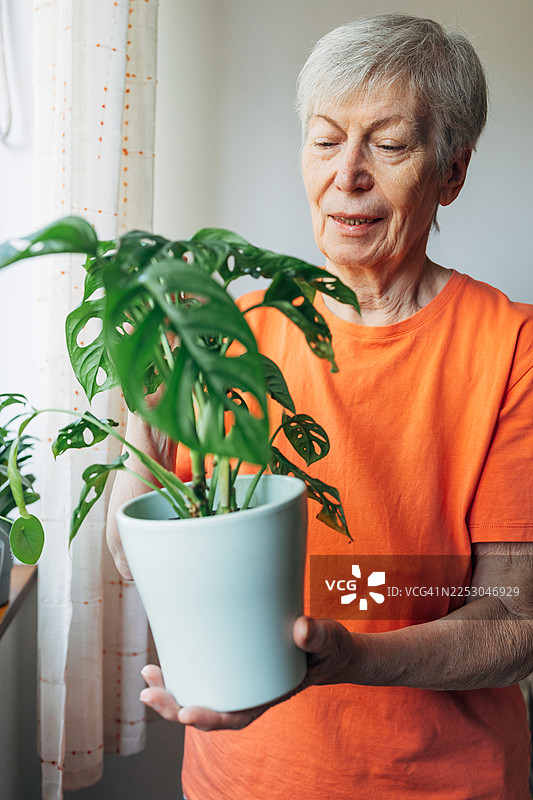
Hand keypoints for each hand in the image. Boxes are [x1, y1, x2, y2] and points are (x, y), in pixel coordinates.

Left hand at [139, 617, 356, 730]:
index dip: (210, 719)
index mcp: (270, 695)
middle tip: (148, 694)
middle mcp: (250, 693)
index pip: (237, 717)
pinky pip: (204, 674)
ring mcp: (240, 680)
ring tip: (147, 676)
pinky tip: (162, 661)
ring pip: (200, 694)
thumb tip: (301, 627)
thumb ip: (318, 636)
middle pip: (209, 710)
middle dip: (175, 707)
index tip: (187, 713)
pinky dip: (182, 670)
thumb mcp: (330, 641)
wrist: (330, 647)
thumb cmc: (329, 648)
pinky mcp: (233, 663)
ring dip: (171, 690)